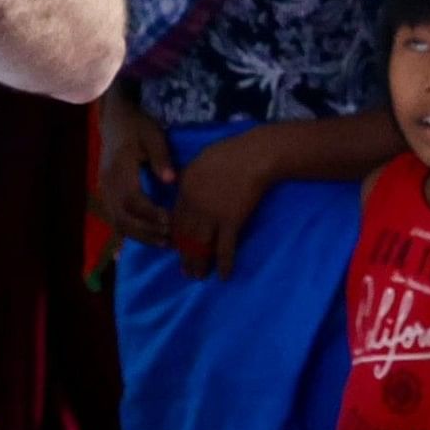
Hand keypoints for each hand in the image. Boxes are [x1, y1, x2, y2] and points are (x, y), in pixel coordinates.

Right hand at [100, 100, 175, 247]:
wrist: (114, 119)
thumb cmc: (136, 125)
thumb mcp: (152, 135)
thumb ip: (161, 157)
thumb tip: (171, 181)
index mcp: (118, 169)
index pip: (131, 200)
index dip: (149, 214)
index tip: (169, 221)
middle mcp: (108, 183)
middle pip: (122, 217)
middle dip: (145, 231)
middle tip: (169, 239)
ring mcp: (105, 190)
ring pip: (117, 222)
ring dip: (139, 235)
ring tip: (163, 242)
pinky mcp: (107, 193)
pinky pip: (115, 218)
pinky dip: (130, 231)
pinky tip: (148, 237)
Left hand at [171, 130, 277, 280]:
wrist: (254, 156)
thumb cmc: (229, 153)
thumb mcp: (199, 162)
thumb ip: (188, 179)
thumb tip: (182, 191)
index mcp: (184, 190)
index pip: (175, 221)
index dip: (175, 238)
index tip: (177, 249)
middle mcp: (194, 206)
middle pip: (185, 237)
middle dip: (184, 256)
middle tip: (185, 271)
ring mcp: (212, 215)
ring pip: (200, 246)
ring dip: (199, 264)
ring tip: (198, 277)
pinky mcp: (231, 221)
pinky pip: (225, 248)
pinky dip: (224, 263)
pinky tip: (223, 275)